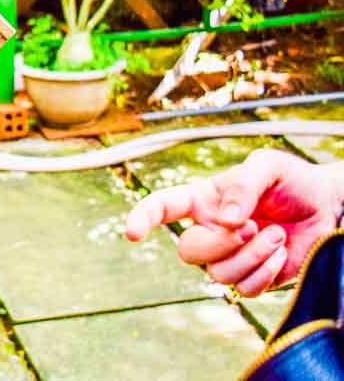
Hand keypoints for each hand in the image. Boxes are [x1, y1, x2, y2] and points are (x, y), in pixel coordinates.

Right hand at [125, 149, 343, 296]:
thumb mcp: (267, 167)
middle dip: (221, 243)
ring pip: (218, 274)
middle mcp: (209, 230)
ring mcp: (229, 257)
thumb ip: (243, 186)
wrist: (328, 206)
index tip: (132, 232)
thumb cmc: (291, 180)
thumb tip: (225, 221)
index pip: (162, 208)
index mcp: (202, 200)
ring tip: (277, 234)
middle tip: (253, 226)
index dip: (142, 218)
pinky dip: (267, 271)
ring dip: (252, 255)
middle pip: (188, 251)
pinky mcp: (253, 278)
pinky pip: (245, 289)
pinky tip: (282, 253)